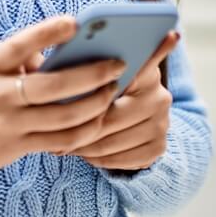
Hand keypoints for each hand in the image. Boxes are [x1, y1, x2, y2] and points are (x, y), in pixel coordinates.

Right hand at [0, 15, 126, 195]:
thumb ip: (13, 52)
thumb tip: (54, 50)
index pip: (20, 45)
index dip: (47, 33)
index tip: (75, 22)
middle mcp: (0, 94)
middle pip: (54, 85)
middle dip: (92, 74)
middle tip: (118, 64)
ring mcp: (10, 123)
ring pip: (64, 116)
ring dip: (96, 103)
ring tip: (113, 90)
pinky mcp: (19, 146)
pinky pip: (61, 141)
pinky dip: (85, 130)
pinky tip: (100, 119)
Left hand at [65, 30, 180, 171]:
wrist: (141, 105)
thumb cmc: (110, 82)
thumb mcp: (104, 67)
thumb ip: (92, 64)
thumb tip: (56, 55)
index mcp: (146, 71)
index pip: (116, 83)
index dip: (87, 94)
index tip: (60, 101)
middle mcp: (160, 97)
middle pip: (111, 119)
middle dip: (80, 126)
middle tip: (53, 129)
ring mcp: (162, 124)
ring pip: (112, 143)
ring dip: (85, 146)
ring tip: (64, 141)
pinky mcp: (159, 147)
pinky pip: (121, 160)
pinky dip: (99, 160)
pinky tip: (86, 152)